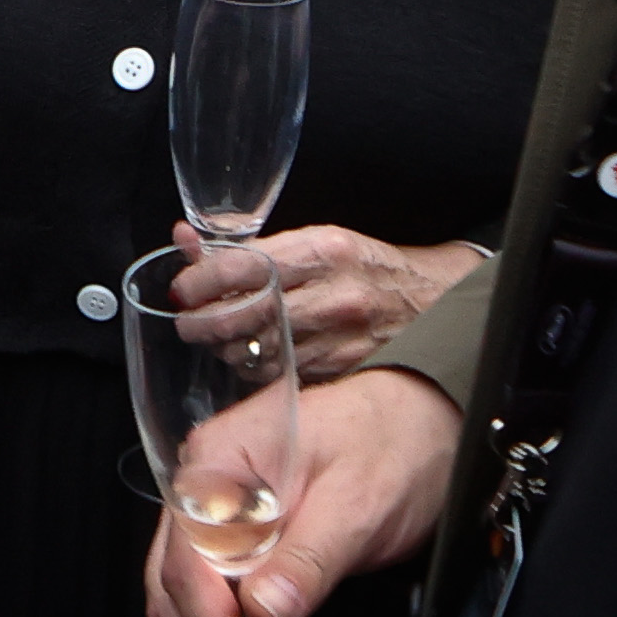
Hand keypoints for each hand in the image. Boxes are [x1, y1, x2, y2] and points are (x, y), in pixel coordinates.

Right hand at [143, 366, 459, 616]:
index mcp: (216, 466)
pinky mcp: (240, 552)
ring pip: (196, 614)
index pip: (187, 564)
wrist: (421, 420)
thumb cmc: (393, 440)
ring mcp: (216, 526)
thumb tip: (264, 613)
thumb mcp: (361, 498)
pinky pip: (225, 612)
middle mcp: (201, 495)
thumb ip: (309, 555)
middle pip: (180, 597)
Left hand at [171, 220, 476, 375]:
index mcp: (322, 251)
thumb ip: (253, 245)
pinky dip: (256, 367)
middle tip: (190, 320)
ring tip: (222, 336)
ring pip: (255, 352)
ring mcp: (336, 338)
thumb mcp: (317, 240)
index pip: (241, 266)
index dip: (200, 279)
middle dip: (202, 321)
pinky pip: (278, 375)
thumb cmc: (365, 267)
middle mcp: (330, 296)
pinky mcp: (338, 371)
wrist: (431, 302)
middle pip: (241, 316)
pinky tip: (253, 354)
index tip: (185, 287)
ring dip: (226, 347)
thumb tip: (188, 241)